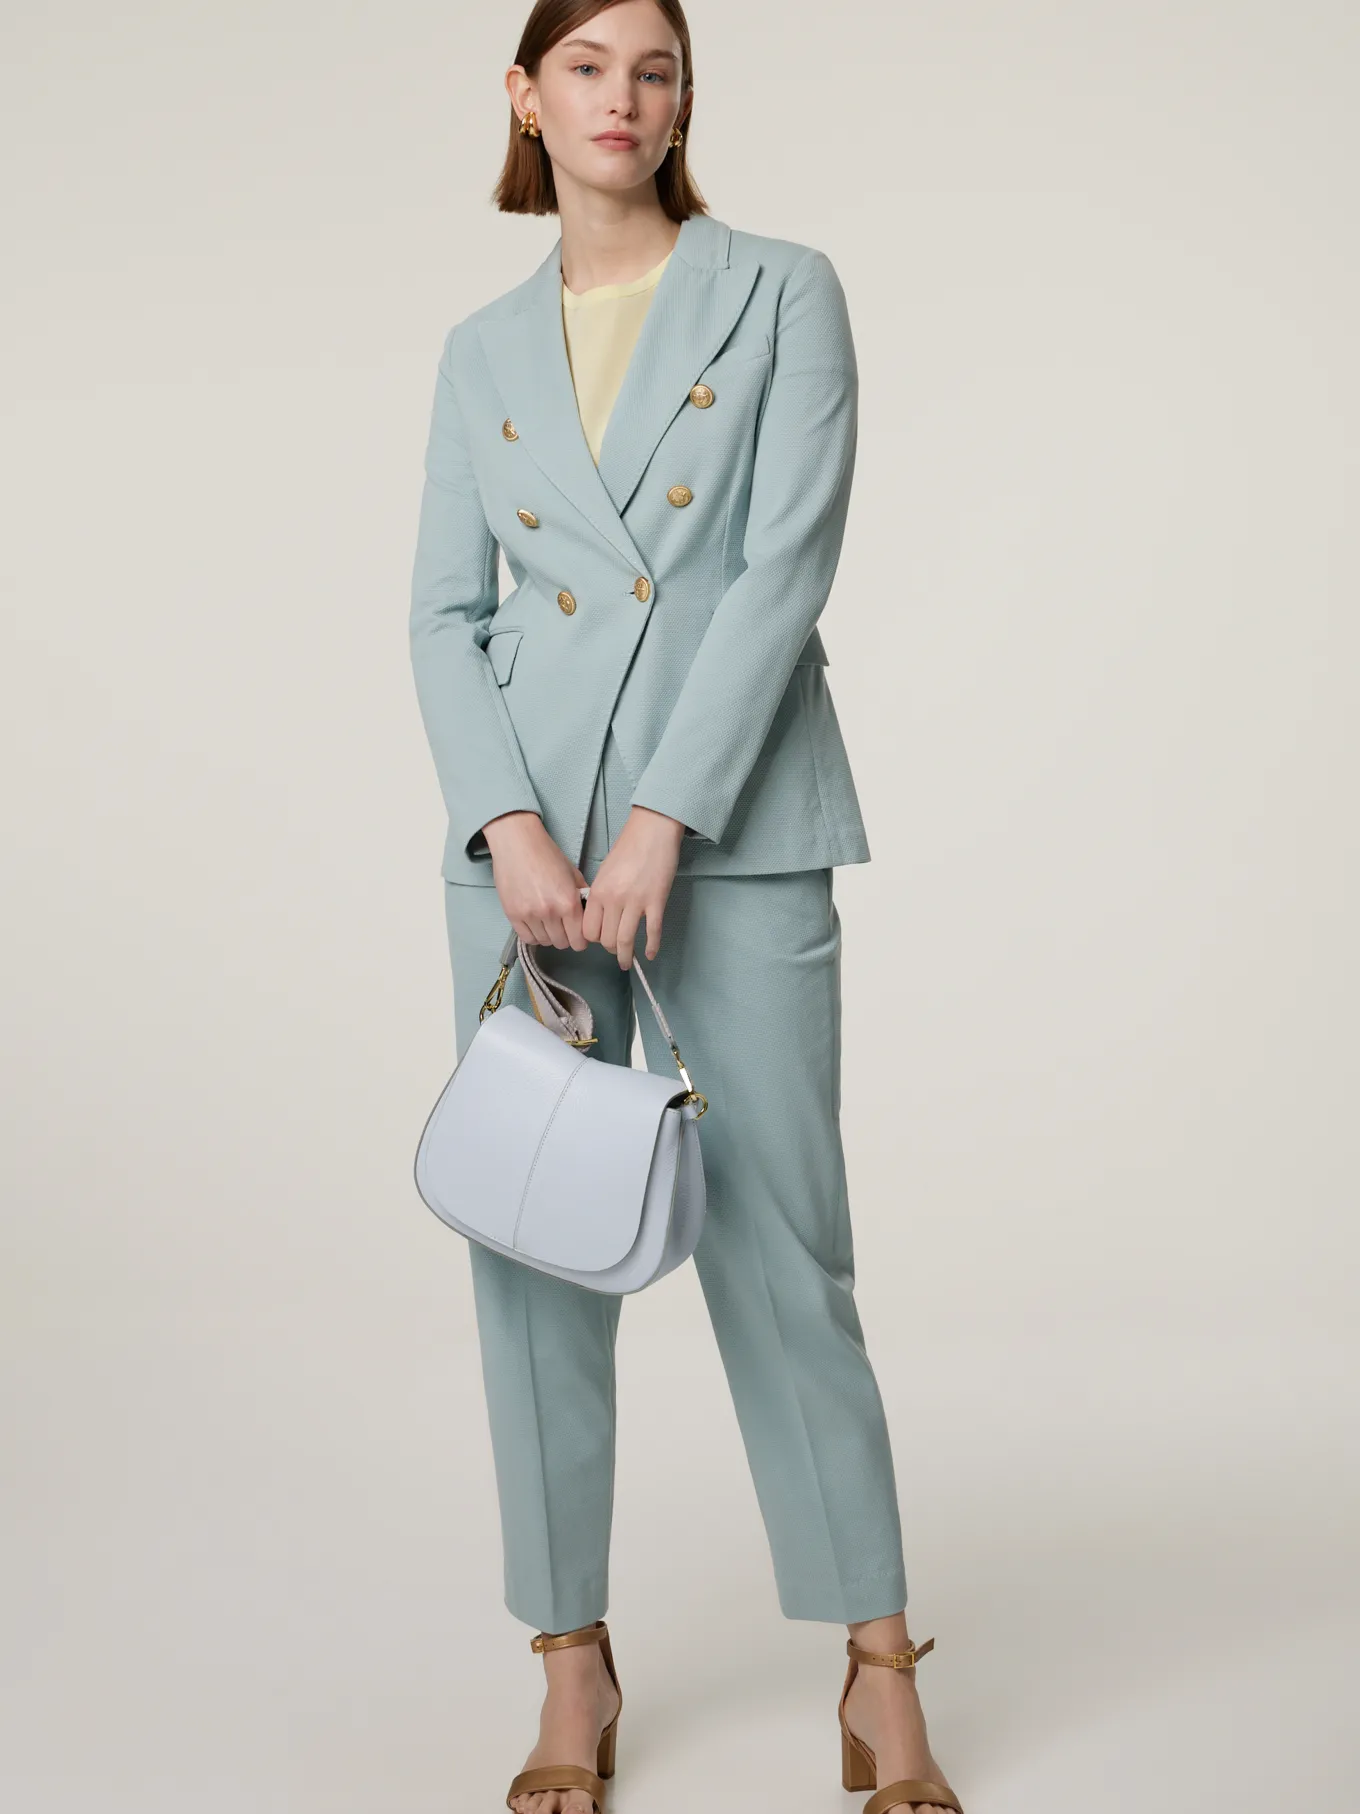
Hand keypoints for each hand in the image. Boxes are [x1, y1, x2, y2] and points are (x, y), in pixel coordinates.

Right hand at [482, 811, 587, 949]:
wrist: (518, 843)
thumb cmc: (547, 855)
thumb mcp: (573, 874)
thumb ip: (583, 897)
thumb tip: (589, 916)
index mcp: (569, 903)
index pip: (580, 940)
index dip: (581, 939)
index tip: (579, 934)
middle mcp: (550, 912)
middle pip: (562, 943)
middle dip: (566, 937)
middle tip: (564, 927)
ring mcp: (530, 915)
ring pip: (545, 942)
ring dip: (549, 935)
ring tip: (549, 923)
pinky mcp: (513, 915)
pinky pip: (527, 938)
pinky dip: (534, 935)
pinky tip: (536, 924)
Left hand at [583, 807, 684, 968]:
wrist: (652, 831)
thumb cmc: (628, 847)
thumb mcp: (604, 871)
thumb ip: (600, 895)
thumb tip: (600, 917)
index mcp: (598, 892)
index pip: (589, 930)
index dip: (594, 939)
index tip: (600, 939)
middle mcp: (614, 900)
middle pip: (607, 939)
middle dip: (611, 949)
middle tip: (616, 950)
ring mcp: (636, 902)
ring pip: (626, 941)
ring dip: (626, 956)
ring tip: (628, 962)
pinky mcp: (656, 901)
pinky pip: (652, 932)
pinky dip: (651, 947)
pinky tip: (650, 954)